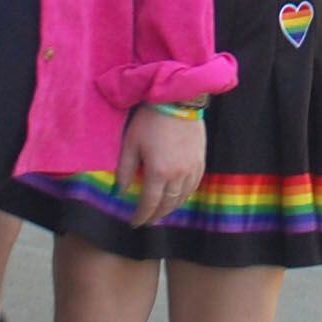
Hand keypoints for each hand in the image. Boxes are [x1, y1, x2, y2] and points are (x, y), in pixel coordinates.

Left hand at [120, 106, 206, 227]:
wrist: (178, 99)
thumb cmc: (150, 119)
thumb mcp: (130, 143)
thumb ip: (125, 171)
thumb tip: (120, 192)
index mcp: (158, 172)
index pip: (149, 204)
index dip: (141, 216)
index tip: (134, 223)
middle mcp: (178, 175)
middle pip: (167, 204)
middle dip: (156, 215)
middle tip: (147, 220)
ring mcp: (192, 168)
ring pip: (182, 197)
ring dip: (171, 208)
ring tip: (161, 211)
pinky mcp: (201, 160)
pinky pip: (194, 185)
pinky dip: (185, 195)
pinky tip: (179, 196)